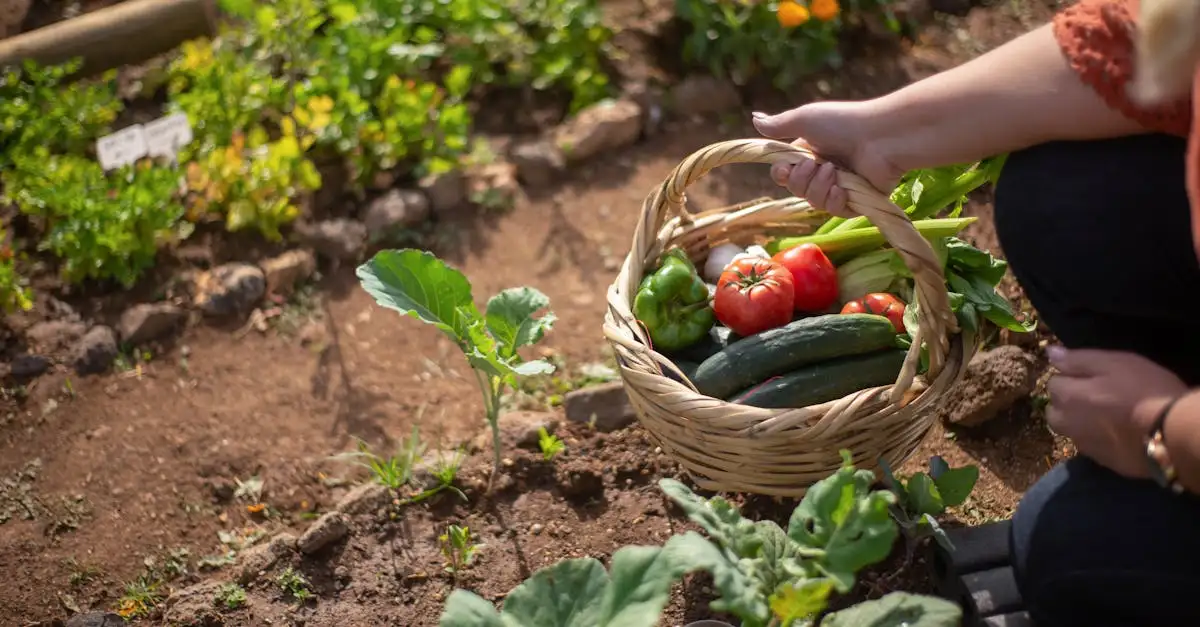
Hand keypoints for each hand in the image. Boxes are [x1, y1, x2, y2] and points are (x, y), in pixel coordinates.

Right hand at [752, 101, 904, 216]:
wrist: (880, 137)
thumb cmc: (843, 123)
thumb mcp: (805, 119)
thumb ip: (778, 125)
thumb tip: (754, 117)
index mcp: (810, 153)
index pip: (784, 173)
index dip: (781, 174)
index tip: (784, 168)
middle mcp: (823, 170)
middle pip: (795, 190)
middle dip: (801, 180)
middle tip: (815, 165)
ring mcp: (840, 186)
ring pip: (813, 201)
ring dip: (819, 188)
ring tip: (834, 172)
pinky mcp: (856, 201)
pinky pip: (834, 211)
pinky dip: (834, 200)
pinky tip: (842, 190)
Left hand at [1046, 346, 1187, 478]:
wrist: (1170, 434)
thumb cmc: (1144, 390)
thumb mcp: (1113, 363)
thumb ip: (1078, 360)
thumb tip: (1050, 352)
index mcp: (1067, 396)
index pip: (1053, 383)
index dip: (1070, 377)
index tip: (1091, 376)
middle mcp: (1067, 423)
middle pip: (1055, 410)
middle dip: (1067, 403)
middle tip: (1095, 396)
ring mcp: (1084, 445)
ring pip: (1071, 431)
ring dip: (1079, 422)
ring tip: (1105, 416)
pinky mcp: (1103, 462)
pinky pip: (1091, 446)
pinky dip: (1098, 439)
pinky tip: (1117, 433)